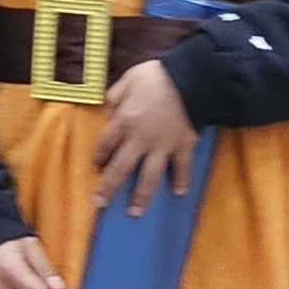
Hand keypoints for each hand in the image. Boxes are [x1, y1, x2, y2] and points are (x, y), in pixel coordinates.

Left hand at [93, 59, 197, 215]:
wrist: (192, 77)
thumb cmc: (158, 76)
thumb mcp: (129, 78)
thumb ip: (114, 95)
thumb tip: (108, 111)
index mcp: (125, 121)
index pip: (105, 144)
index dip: (99, 156)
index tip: (96, 166)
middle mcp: (140, 139)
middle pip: (121, 168)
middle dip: (109, 188)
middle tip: (100, 204)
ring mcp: (163, 146)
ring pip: (149, 177)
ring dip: (141, 196)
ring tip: (135, 212)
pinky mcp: (183, 146)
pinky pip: (182, 167)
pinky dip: (182, 180)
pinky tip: (179, 192)